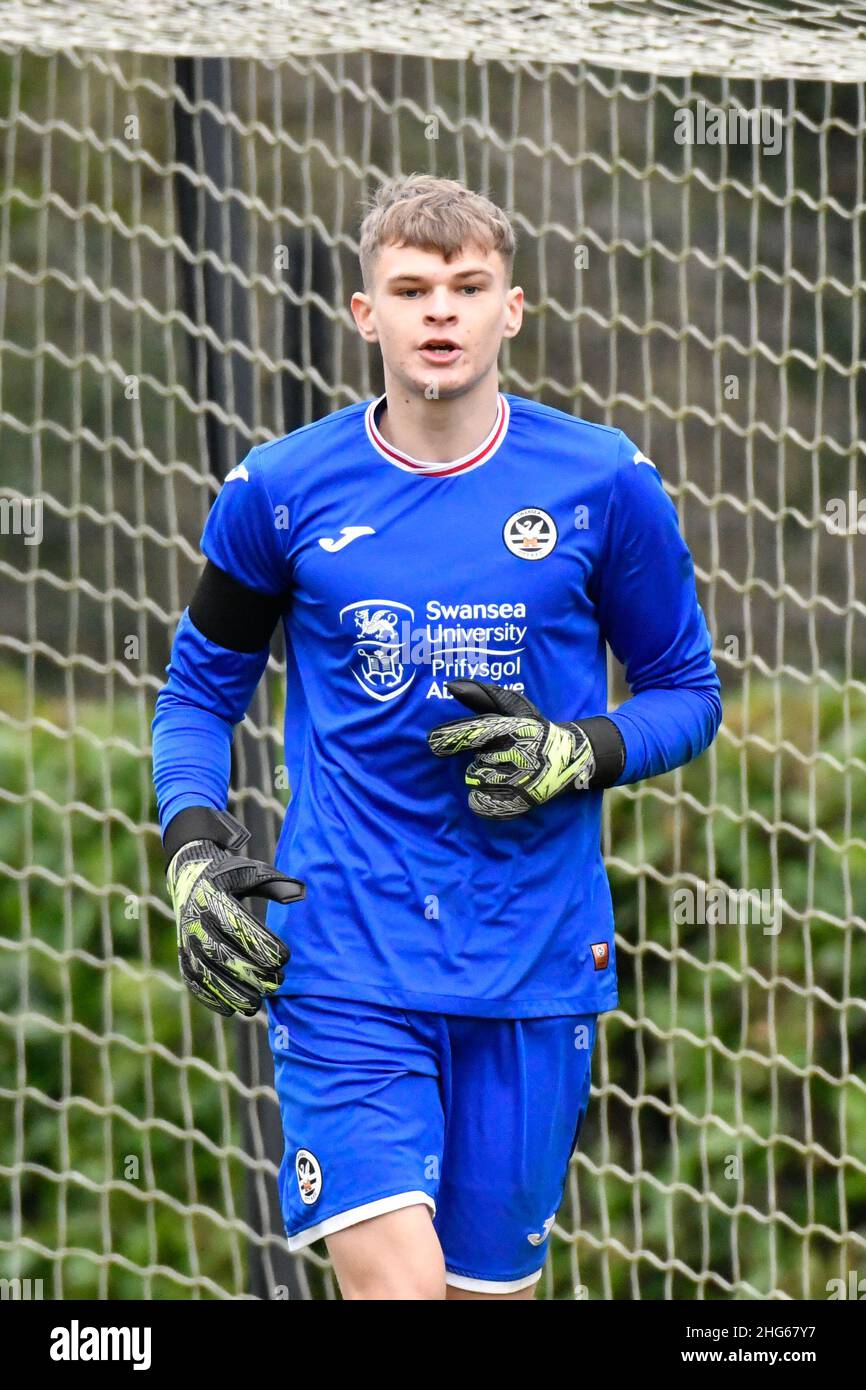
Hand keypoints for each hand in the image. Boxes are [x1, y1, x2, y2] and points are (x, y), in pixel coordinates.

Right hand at [167, 837, 304, 1016]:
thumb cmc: (230, 875)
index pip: (238, 926)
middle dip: (252, 974)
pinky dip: (211, 999)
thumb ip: (275, 884)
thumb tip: (301, 893)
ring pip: (207, 974)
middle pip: (224, 955)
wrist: (190, 875)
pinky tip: (231, 1010)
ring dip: (232, 993)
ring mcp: (186, 942)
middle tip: (278, 983)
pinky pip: (194, 982)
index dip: (262, 945)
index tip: (285, 957)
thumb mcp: (251, 872)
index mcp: (212, 898)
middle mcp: (196, 922)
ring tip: (257, 1003)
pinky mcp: (182, 957)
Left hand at [427, 680, 594, 818]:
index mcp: (514, 729)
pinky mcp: (522, 802)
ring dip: (483, 779)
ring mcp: (521, 782)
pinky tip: (499, 790)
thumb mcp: (513, 708)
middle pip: (473, 765)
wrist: (568, 759)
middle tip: (502, 756)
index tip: (432, 742)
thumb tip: (450, 686)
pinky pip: (483, 804)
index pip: (477, 732)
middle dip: (482, 762)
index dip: (452, 737)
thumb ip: (480, 696)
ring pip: (477, 783)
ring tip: (507, 771)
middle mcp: (518, 755)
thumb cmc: (534, 729)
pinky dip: (482, 800)